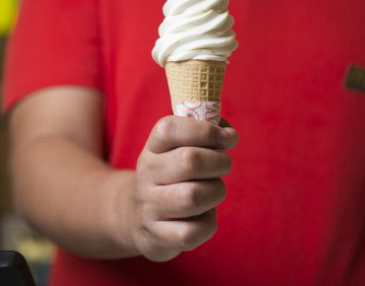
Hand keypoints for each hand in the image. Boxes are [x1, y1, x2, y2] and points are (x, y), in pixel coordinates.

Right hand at [124, 116, 237, 261]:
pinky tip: (204, 217)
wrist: (135, 215)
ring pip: (193, 196)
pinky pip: (193, 231)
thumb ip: (205, 134)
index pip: (170, 129)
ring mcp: (149, 206)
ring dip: (215, 192)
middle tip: (223, 166)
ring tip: (213, 192)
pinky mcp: (157, 235)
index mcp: (153, 148)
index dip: (205, 130)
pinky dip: (209, 223)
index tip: (227, 138)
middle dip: (219, 162)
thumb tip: (229, 135)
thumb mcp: (178, 149)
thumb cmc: (172, 176)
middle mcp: (147, 174)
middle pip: (189, 160)